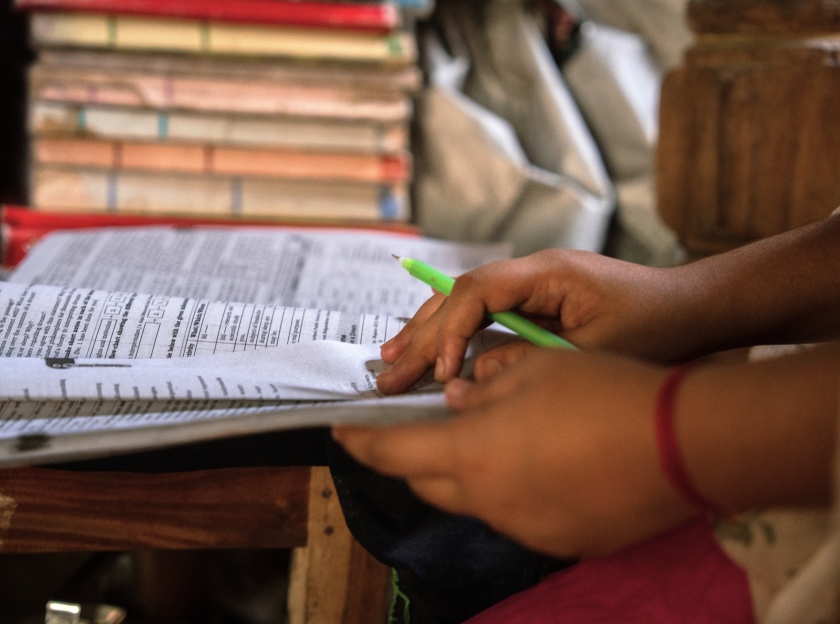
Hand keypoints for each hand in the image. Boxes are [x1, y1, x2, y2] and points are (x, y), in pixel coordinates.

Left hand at [336, 349, 695, 558]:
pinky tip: (537, 463)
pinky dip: (506, 487)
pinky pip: (512, 513)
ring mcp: (522, 527)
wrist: (682, 444)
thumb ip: (484, 387)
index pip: (393, 453)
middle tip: (412, 430)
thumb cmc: (601, 393)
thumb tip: (458, 399)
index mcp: (470, 452)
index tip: (340, 432)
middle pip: (426, 481)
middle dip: (410, 457)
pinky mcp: (557, 540)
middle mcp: (486, 499)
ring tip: (489, 439)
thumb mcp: (534, 371)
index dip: (361, 442)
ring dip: (463, 471)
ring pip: (470, 499)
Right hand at [377, 250, 694, 394]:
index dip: (451, 330)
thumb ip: (533, 359)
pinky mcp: (534, 301)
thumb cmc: (656, 327)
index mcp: (546, 273)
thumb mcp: (596, 351)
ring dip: (428, 331)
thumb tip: (477, 371)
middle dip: (422, 334)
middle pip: (459, 294)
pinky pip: (482, 314)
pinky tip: (430, 354)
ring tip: (390, 360)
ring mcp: (530, 284)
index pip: (477, 291)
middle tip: (387, 370)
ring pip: (463, 302)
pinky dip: (453, 335)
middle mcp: (531, 271)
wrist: (691, 309)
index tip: (439, 371)